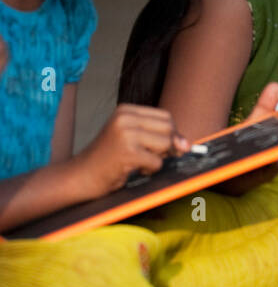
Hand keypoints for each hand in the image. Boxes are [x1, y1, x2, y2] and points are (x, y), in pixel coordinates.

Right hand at [72, 104, 190, 197]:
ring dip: (158, 158)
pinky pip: (157, 162)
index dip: (171, 133)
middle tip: (150, 156)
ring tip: (138, 162)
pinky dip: (150, 169)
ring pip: (166, 144)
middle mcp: (125, 118)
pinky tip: (132, 169)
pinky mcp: (127, 152)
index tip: (165, 147)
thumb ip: (159, 136)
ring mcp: (125, 134)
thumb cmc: (109, 159)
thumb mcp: (132, 139)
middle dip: (168, 145)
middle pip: (169, 128)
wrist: (80, 176)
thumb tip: (188, 144)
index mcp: (126, 110)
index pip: (166, 116)